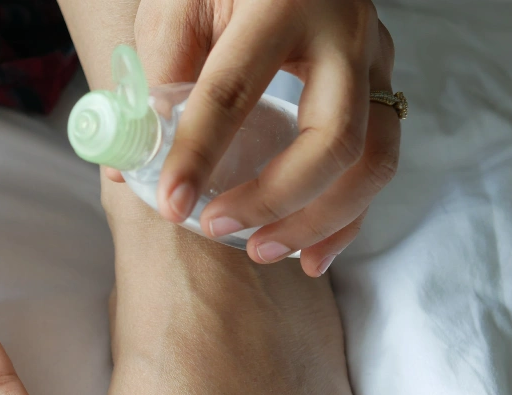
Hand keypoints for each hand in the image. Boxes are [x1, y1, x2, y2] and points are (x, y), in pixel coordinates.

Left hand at [112, 0, 399, 275]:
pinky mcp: (382, 84)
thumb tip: (129, 166)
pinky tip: (310, 253)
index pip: (234, 90)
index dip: (198, 153)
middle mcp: (344, 33)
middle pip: (332, 138)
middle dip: (274, 199)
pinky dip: (347, 217)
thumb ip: (155, 78)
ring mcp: (374, 60)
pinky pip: (380, 163)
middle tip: (218, 229)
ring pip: (373, 160)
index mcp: (280, 3)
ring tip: (262, 250)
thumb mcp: (179, 7)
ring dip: (319, 220)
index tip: (170, 204)